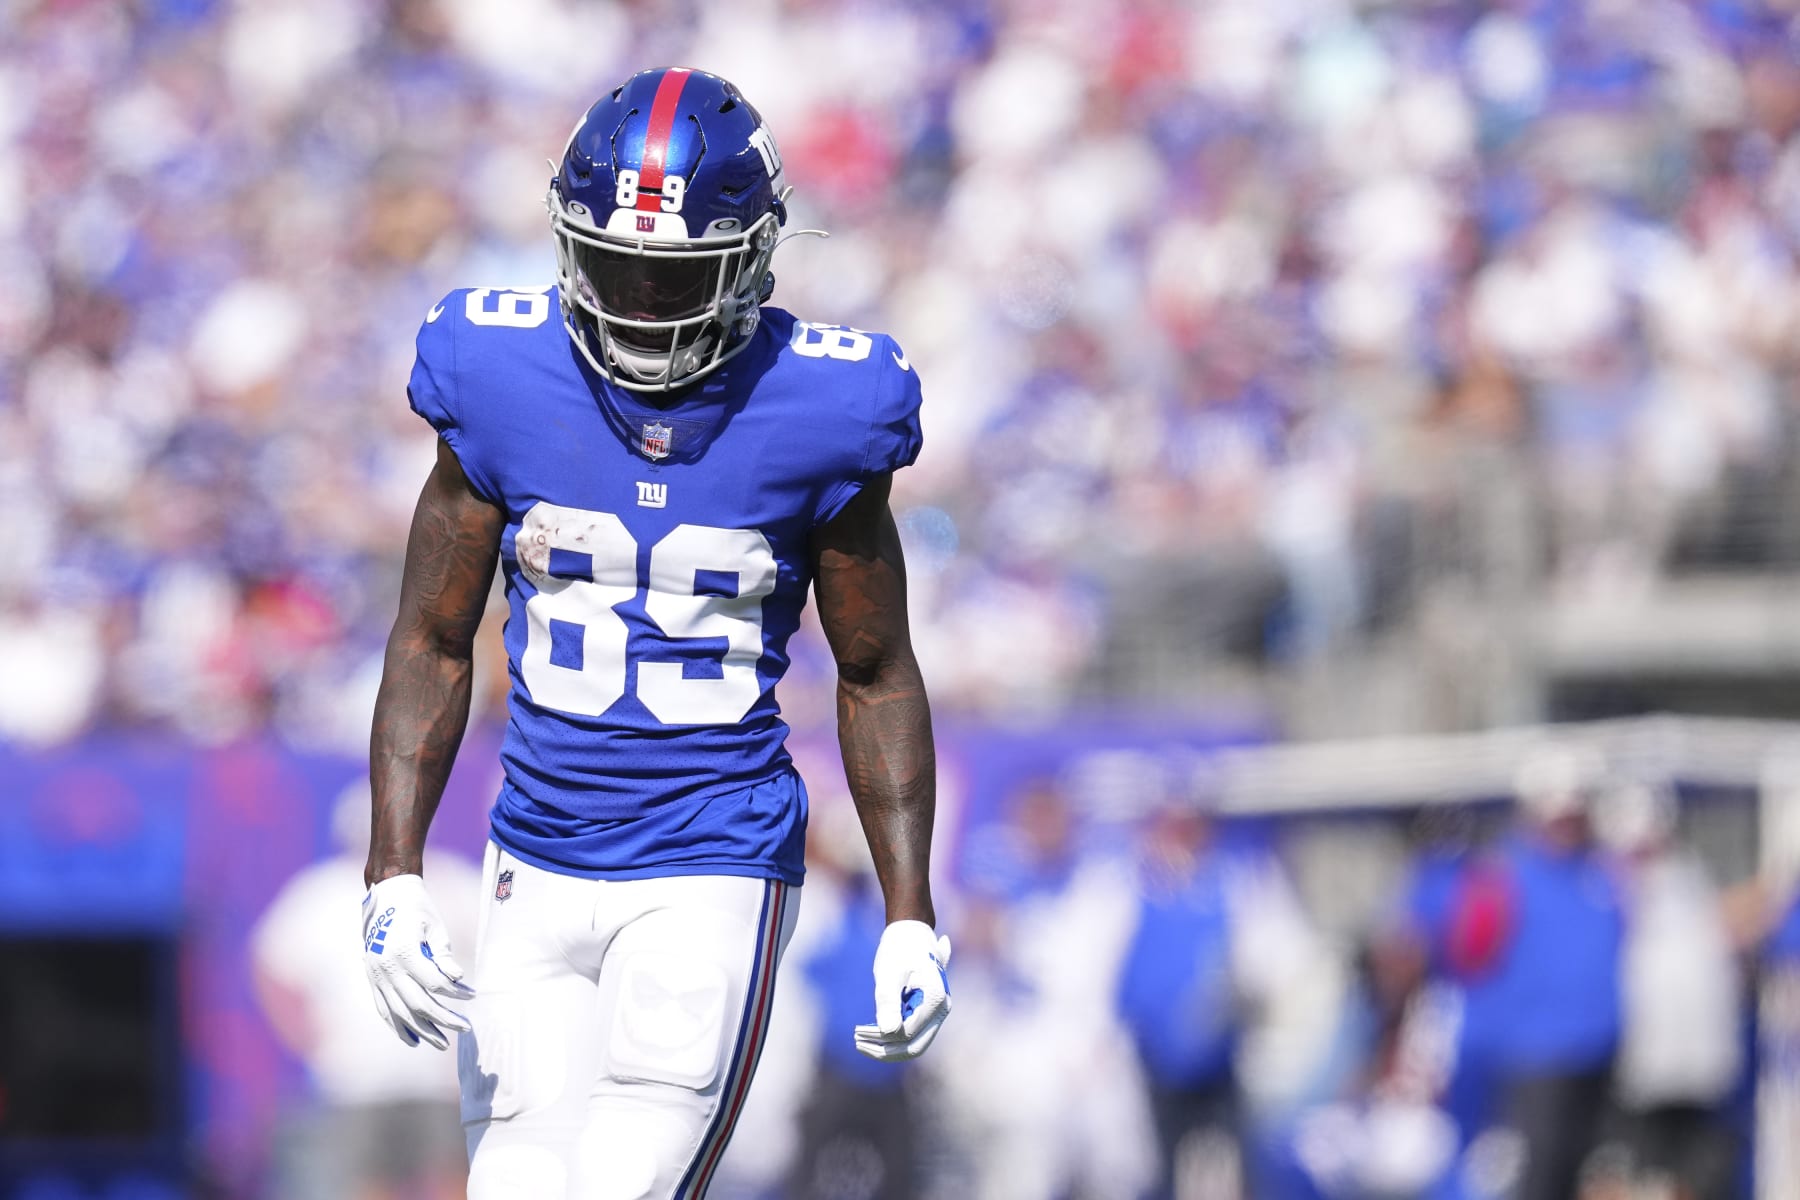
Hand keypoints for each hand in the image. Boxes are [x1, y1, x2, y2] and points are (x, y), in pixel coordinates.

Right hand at [361, 873, 473, 1049]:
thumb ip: (443, 954)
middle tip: (465, 1028)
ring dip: (422, 1031)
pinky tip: (414, 1041)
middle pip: (418, 1004)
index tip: (472, 995)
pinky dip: (398, 1027)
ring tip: (442, 1043)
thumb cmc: (416, 910)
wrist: (385, 898)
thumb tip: (457, 979)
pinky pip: (383, 1010)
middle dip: (443, 1019)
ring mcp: (376, 977)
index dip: (455, 993)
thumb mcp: (434, 927)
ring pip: (400, 1013)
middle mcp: (387, 968)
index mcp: (404, 952)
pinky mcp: (372, 980)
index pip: (434, 983)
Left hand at [853, 920, 950, 1061]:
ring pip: (914, 1045)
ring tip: (859, 1040)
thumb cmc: (899, 949)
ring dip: (888, 1048)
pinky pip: (912, 1035)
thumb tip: (888, 1032)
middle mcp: (941, 1009)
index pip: (908, 1033)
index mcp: (935, 998)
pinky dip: (892, 1039)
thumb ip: (889, 1001)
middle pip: (914, 1047)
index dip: (881, 1038)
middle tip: (857, 1042)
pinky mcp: (927, 1013)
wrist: (911, 932)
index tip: (857, 1032)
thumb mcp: (890, 973)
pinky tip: (870, 1033)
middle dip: (884, 1050)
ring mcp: (936, 1013)